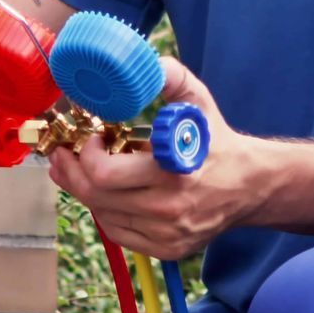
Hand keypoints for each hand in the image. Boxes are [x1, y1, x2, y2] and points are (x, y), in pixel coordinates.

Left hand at [46, 57, 260, 259]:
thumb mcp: (198, 102)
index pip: (106, 175)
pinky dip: (104, 211)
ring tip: (77, 170)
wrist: (249, 185)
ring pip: (103, 215)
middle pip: (96, 197)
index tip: (91, 136)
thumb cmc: (217, 140)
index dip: (87, 155)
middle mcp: (168, 209)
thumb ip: (171, 78)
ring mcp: (166, 234)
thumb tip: (145, 63)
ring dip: (84, 191)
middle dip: (72, 172)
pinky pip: (118, 232)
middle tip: (63, 155)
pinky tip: (103, 193)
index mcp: (174, 172)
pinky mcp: (165, 248)